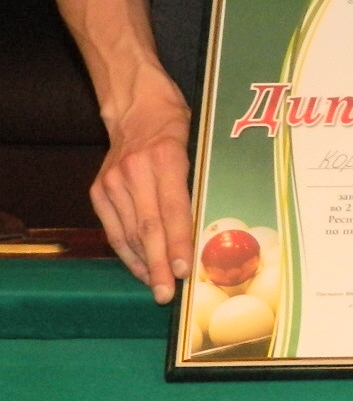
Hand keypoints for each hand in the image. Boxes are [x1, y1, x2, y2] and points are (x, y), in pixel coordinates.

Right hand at [92, 77, 193, 303]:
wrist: (136, 107)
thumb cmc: (175, 126)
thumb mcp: (194, 147)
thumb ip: (194, 186)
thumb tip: (206, 231)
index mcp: (166, 159)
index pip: (173, 210)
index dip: (178, 242)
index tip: (184, 269)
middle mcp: (135, 172)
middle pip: (147, 227)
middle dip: (158, 265)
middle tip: (167, 294)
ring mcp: (112, 182)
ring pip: (128, 232)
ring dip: (143, 263)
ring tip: (157, 286)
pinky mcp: (98, 190)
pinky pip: (114, 228)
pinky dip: (127, 251)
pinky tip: (140, 268)